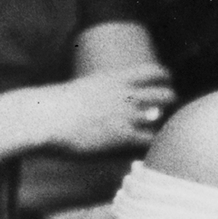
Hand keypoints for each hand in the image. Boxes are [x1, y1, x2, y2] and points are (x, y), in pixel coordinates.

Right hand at [39, 63, 175, 157]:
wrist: (47, 117)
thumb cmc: (55, 105)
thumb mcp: (81, 90)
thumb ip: (96, 95)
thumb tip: (97, 106)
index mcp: (116, 78)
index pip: (152, 71)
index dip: (164, 77)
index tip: (167, 81)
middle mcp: (126, 95)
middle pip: (164, 94)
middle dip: (170, 101)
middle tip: (167, 109)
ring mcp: (127, 116)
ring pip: (162, 116)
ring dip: (164, 123)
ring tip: (163, 129)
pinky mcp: (123, 137)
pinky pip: (150, 139)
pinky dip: (154, 143)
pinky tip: (154, 147)